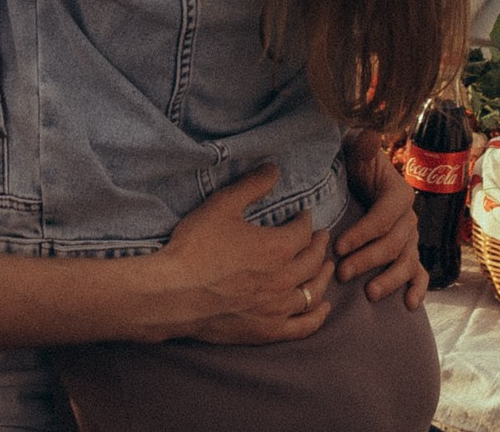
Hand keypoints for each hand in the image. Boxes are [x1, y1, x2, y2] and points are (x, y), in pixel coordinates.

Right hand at [143, 166, 335, 345]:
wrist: (172, 294)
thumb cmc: (195, 248)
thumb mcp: (222, 206)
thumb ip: (252, 185)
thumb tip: (274, 168)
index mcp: (278, 248)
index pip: (304, 231)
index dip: (306, 220)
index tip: (304, 215)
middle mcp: (285, 279)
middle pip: (313, 261)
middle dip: (320, 246)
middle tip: (322, 237)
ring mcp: (277, 309)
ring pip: (313, 292)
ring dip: (323, 277)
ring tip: (326, 267)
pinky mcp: (266, 331)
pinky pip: (303, 326)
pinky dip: (317, 316)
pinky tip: (322, 308)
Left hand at [336, 131, 428, 309]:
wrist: (359, 180)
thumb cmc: (354, 168)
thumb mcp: (356, 153)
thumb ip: (362, 146)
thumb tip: (367, 134)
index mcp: (398, 194)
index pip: (383, 218)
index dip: (362, 233)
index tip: (338, 246)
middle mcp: (409, 218)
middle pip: (393, 244)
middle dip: (368, 260)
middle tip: (342, 273)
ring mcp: (411, 238)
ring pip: (407, 262)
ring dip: (390, 279)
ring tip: (369, 293)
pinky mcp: (409, 253)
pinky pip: (420, 273)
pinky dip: (418, 289)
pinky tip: (410, 305)